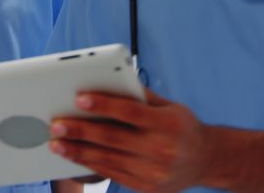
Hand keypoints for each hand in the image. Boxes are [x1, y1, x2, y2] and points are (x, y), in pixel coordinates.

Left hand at [49, 89, 213, 192]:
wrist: (207, 161)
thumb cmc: (183, 127)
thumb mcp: (170, 106)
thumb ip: (141, 96)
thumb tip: (109, 81)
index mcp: (168, 124)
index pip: (130, 112)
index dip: (104, 105)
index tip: (79, 98)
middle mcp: (161, 149)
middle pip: (113, 138)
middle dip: (80, 131)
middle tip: (56, 125)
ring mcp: (153, 172)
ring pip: (108, 159)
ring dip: (78, 151)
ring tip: (56, 143)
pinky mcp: (146, 187)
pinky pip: (112, 173)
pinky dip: (91, 164)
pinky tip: (75, 156)